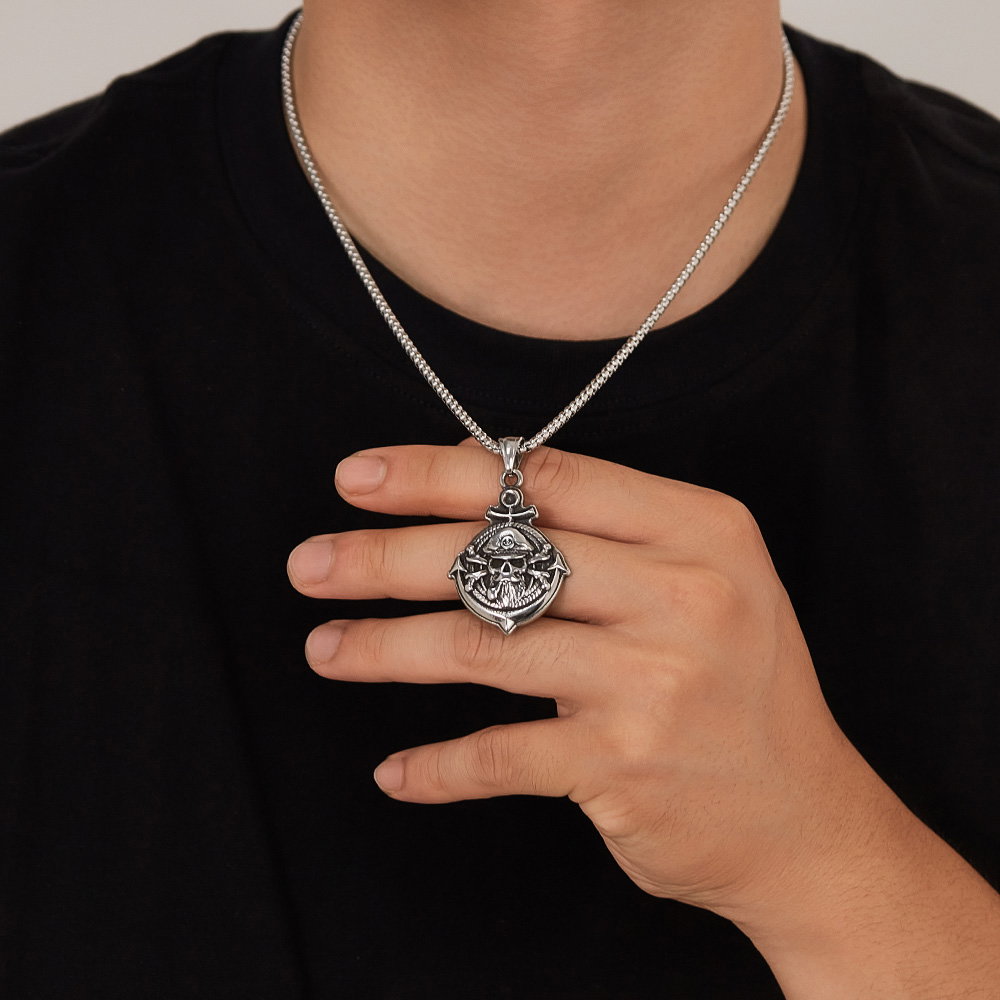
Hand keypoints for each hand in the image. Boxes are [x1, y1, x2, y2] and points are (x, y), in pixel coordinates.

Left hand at [287, 442, 886, 921]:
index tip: (360, 479)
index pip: (546, 480)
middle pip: (502, 557)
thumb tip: (468, 484)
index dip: (439, 473)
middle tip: (311, 563)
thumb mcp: (701, 578)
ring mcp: (653, 683)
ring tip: (325, 648)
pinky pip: (499, 755)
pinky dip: (436, 766)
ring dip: (385, 649)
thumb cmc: (735, 681)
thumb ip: (604, 529)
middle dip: (387, 556)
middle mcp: (682, 595)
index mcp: (698, 530)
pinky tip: (394, 770)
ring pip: (483, 647)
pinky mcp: (623, 768)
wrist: (806, 817)